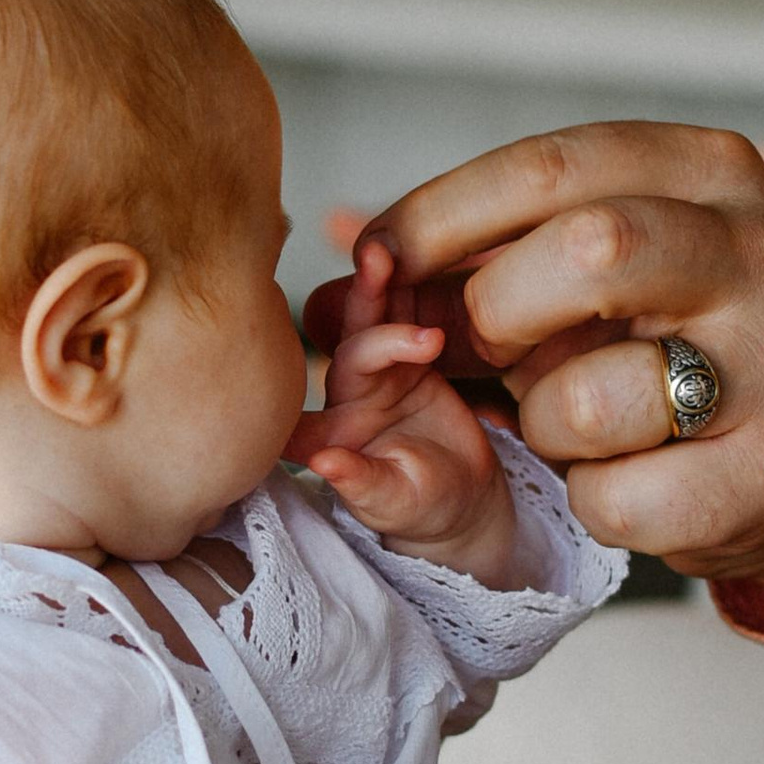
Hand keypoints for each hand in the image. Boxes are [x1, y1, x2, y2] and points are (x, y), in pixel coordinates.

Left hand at [289, 247, 521, 582]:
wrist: (462, 497)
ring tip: (384, 253)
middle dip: (359, 309)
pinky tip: (416, 256)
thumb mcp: (392, 503)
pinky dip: (411, 292)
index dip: (302, 380)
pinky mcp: (412, 359)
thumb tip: (323, 464)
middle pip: (349, 345)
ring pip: (375, 323)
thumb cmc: (420, 509)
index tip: (326, 352)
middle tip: (375, 270)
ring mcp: (381, 373)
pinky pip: (409, 320)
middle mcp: (348, 398)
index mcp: (329, 437)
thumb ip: (360, 484)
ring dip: (378, 288)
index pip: (307, 403)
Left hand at [316, 127, 763, 601]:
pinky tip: (628, 474)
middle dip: (496, 312)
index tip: (378, 261)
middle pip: (587, 252)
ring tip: (577, 418)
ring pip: (589, 393)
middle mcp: (763, 251)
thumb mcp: (587, 267)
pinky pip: (616, 495)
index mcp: (712, 170)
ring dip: (543, 422)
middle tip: (481, 346)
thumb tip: (333, 244)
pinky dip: (590, 497)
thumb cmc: (659, 340)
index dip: (439, 219)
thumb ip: (475, 250)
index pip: (548, 167)